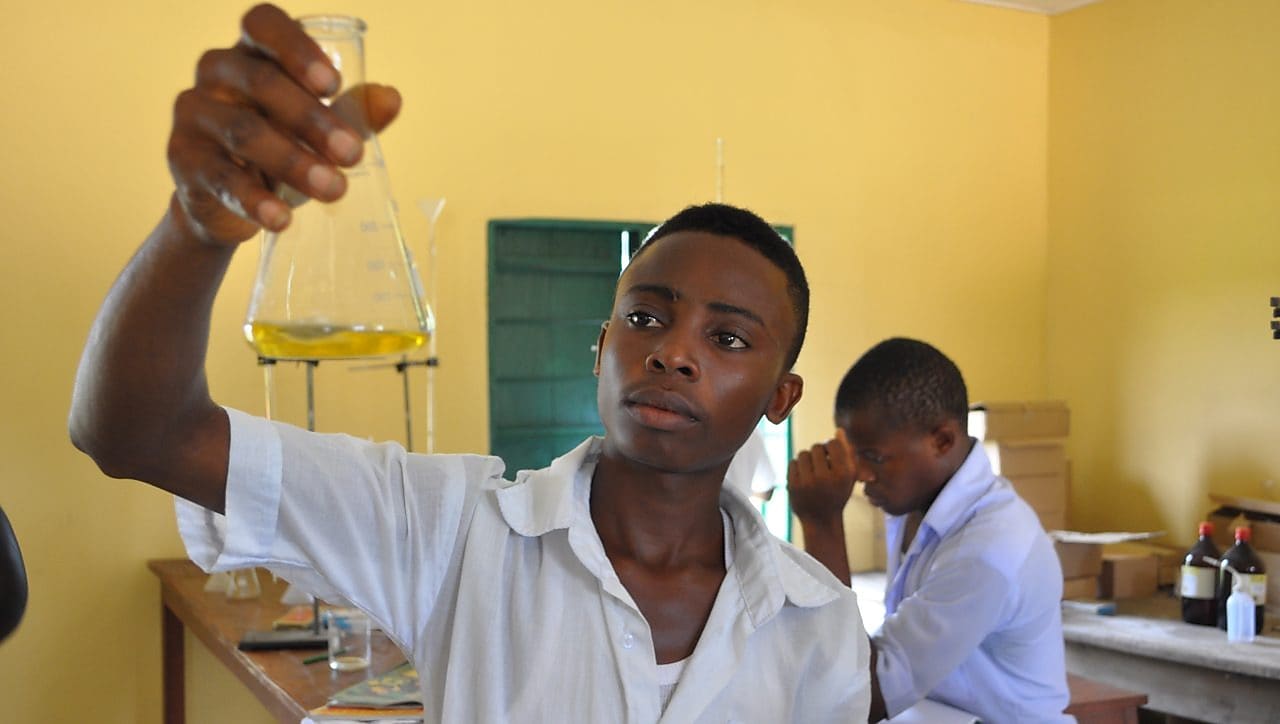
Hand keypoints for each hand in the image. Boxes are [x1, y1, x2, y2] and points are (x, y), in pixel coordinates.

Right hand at [167, 3, 401, 245]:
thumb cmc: (279, 145)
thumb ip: (354, 112)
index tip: (333, 84)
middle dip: (312, 118)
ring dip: (294, 162)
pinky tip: (282, 219)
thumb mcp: (318, 127)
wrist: (229, 201)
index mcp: (252, 52)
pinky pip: (222, 178)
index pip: (263, 24)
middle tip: (354, 153)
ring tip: (335, 189)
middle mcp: (216, 74)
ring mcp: (194, 115)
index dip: (296, 48)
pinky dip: (256, 201)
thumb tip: (390, 98)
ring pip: (243, 131)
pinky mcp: (184, 160)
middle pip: (260, 81)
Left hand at [788, 428, 856, 522]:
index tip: (832, 456)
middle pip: (816, 447)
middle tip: (822, 466)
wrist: (821, 520)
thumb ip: (848, 453)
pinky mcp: (793, 486)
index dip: (832, 446)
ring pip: (803, 454)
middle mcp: (825, 478)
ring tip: (813, 472)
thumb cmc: (837, 494)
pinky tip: (804, 478)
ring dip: (808, 460)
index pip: (833, 443)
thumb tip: (838, 430)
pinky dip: (798, 468)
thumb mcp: (849, 476)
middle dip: (819, 454)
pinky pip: (793, 463)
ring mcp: (807, 483)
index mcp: (843, 474)